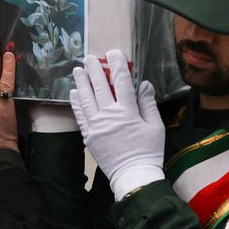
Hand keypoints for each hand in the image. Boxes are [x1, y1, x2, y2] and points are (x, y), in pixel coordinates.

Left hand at [70, 49, 164, 198]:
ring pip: (86, 99)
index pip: (121, 82)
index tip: (113, 53)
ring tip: (77, 69)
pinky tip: (74, 92)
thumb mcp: (155, 126)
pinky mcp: (89, 136)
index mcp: (128, 112)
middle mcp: (109, 115)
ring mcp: (96, 126)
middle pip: (100, 87)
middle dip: (94, 70)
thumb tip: (144, 83)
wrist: (133, 175)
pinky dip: (76, 103)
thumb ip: (148, 103)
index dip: (117, 65)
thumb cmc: (148, 151)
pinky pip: (80, 116)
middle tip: (90, 58)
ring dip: (81, 82)